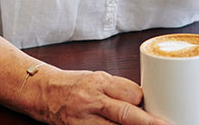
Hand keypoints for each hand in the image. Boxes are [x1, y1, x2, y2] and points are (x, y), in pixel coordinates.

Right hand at [32, 68, 168, 124]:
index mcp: (100, 82)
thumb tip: (144, 101)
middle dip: (148, 122)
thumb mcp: (98, 78)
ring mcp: (83, 119)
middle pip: (125, 114)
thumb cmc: (74, 84)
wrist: (43, 92)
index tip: (155, 106)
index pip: (131, 93)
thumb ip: (119, 90)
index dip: (144, 102)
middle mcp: (92, 100)